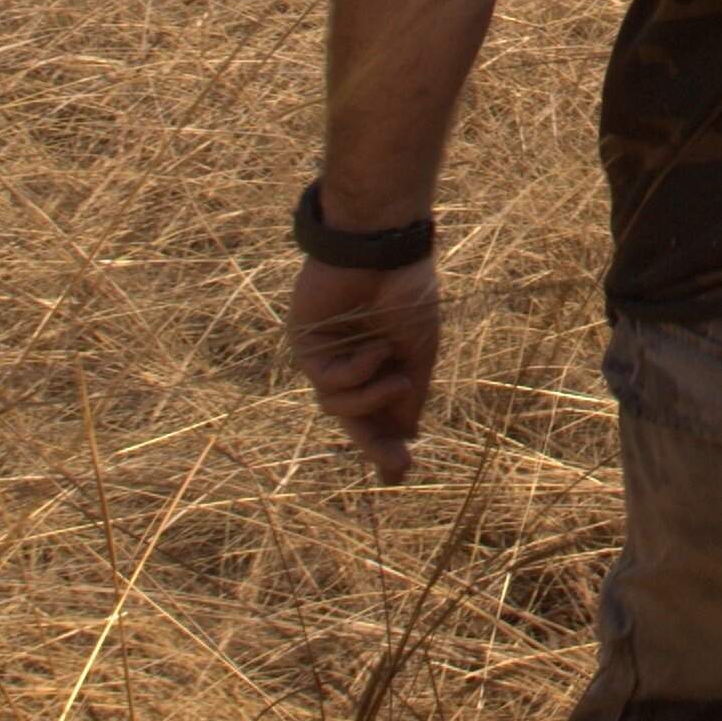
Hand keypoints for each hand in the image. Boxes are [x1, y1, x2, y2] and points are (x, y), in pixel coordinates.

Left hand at [289, 258, 441, 479]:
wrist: (384, 249)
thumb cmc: (405, 292)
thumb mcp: (417, 353)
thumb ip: (408, 396)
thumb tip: (408, 438)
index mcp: (378, 362)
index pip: (378, 412)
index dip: (387, 442)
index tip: (400, 471)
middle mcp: (348, 361)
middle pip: (355, 418)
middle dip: (376, 444)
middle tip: (398, 465)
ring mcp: (325, 354)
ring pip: (337, 406)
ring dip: (371, 398)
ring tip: (396, 378)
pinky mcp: (304, 344)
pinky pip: (328, 381)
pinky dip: (356, 372)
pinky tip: (373, 350)